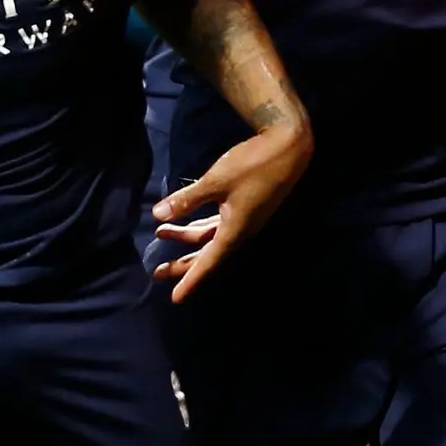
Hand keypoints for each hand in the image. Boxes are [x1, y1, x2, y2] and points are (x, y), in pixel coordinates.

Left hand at [150, 113, 311, 298]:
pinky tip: (186, 219)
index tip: (175, 297)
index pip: (208, 262)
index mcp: (234, 231)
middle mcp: (240, 231)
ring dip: (187, 237)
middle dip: (182, 263)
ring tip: (162, 233)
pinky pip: (219, 225)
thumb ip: (186, 200)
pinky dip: (201, 226)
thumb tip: (157, 215)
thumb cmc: (253, 165)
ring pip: (211, 238)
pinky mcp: (245, 208)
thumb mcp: (215, 181)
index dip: (190, 279)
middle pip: (207, 254)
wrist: (288, 148)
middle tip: (157, 271)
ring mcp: (244, 220)